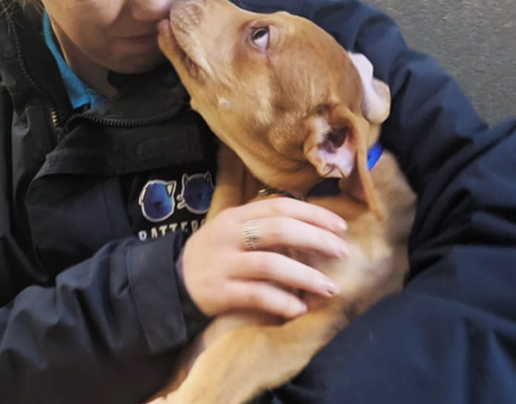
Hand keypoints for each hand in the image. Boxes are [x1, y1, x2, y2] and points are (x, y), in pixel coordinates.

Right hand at [179, 197, 348, 318]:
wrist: (173, 282)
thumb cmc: (215, 254)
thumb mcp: (233, 230)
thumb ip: (264, 224)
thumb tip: (311, 224)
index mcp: (237, 216)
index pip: (281, 206)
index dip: (314, 215)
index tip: (340, 226)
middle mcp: (230, 235)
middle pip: (280, 230)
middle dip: (317, 240)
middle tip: (342, 253)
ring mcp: (224, 264)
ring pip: (272, 264)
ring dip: (306, 276)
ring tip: (329, 288)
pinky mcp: (220, 292)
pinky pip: (257, 295)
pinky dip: (282, 302)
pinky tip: (299, 309)